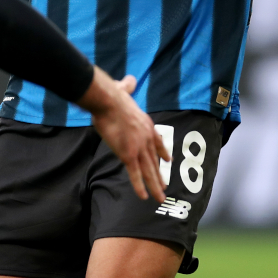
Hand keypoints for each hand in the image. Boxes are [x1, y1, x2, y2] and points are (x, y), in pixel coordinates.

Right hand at [76, 67, 169, 202]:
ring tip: (160, 198)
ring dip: (155, 186)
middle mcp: (146, 137)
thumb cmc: (113, 95)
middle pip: (154, 160)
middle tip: (165, 187)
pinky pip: (135, 174)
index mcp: (146, 124)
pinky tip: (144, 197)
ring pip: (148, 171)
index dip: (163, 152)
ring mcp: (139, 147)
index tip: (168, 160)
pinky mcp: (128, 154)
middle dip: (160, 175)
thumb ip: (127, 86)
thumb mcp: (123, 90)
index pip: (157, 141)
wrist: (109, 100)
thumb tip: (129, 79)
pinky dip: (139, 186)